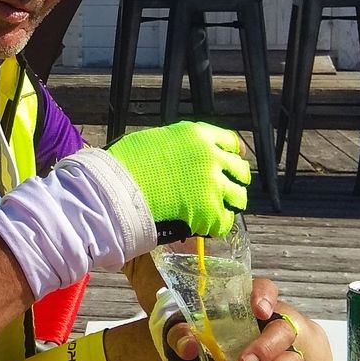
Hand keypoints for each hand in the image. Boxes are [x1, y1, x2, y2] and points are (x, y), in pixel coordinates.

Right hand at [106, 121, 250, 238]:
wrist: (119, 188)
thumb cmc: (127, 163)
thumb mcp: (157, 139)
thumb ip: (180, 144)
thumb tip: (185, 154)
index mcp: (198, 135)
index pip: (231, 141)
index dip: (232, 153)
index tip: (231, 160)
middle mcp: (211, 157)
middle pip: (240, 170)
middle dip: (234, 179)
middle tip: (226, 187)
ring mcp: (213, 185)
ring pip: (239, 197)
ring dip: (229, 203)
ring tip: (218, 209)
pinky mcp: (209, 212)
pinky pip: (225, 222)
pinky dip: (217, 225)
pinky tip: (206, 224)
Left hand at [165, 279, 305, 360]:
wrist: (208, 360)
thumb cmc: (203, 335)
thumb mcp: (187, 332)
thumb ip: (182, 334)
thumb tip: (188, 347)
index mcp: (248, 304)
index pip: (265, 289)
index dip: (265, 296)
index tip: (259, 310)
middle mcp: (270, 325)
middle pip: (283, 329)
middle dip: (266, 346)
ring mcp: (279, 351)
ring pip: (292, 357)